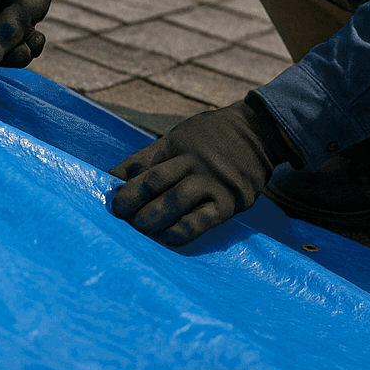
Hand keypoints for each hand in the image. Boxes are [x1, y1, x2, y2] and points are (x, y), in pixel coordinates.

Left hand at [109, 95, 295, 246]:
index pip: (141, 163)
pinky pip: (199, 222)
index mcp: (177, 142)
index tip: (109, 196)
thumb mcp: (183, 134)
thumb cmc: (213, 137)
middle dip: (130, 202)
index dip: (120, 182)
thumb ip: (155, 154)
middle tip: (120, 215)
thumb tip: (116, 177)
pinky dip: (178, 232)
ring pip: (172, 203)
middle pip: (153, 183)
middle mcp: (192, 160)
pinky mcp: (228, 201)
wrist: (260, 132)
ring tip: (138, 227)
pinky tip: (166, 237)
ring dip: (150, 219)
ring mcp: (211, 180)